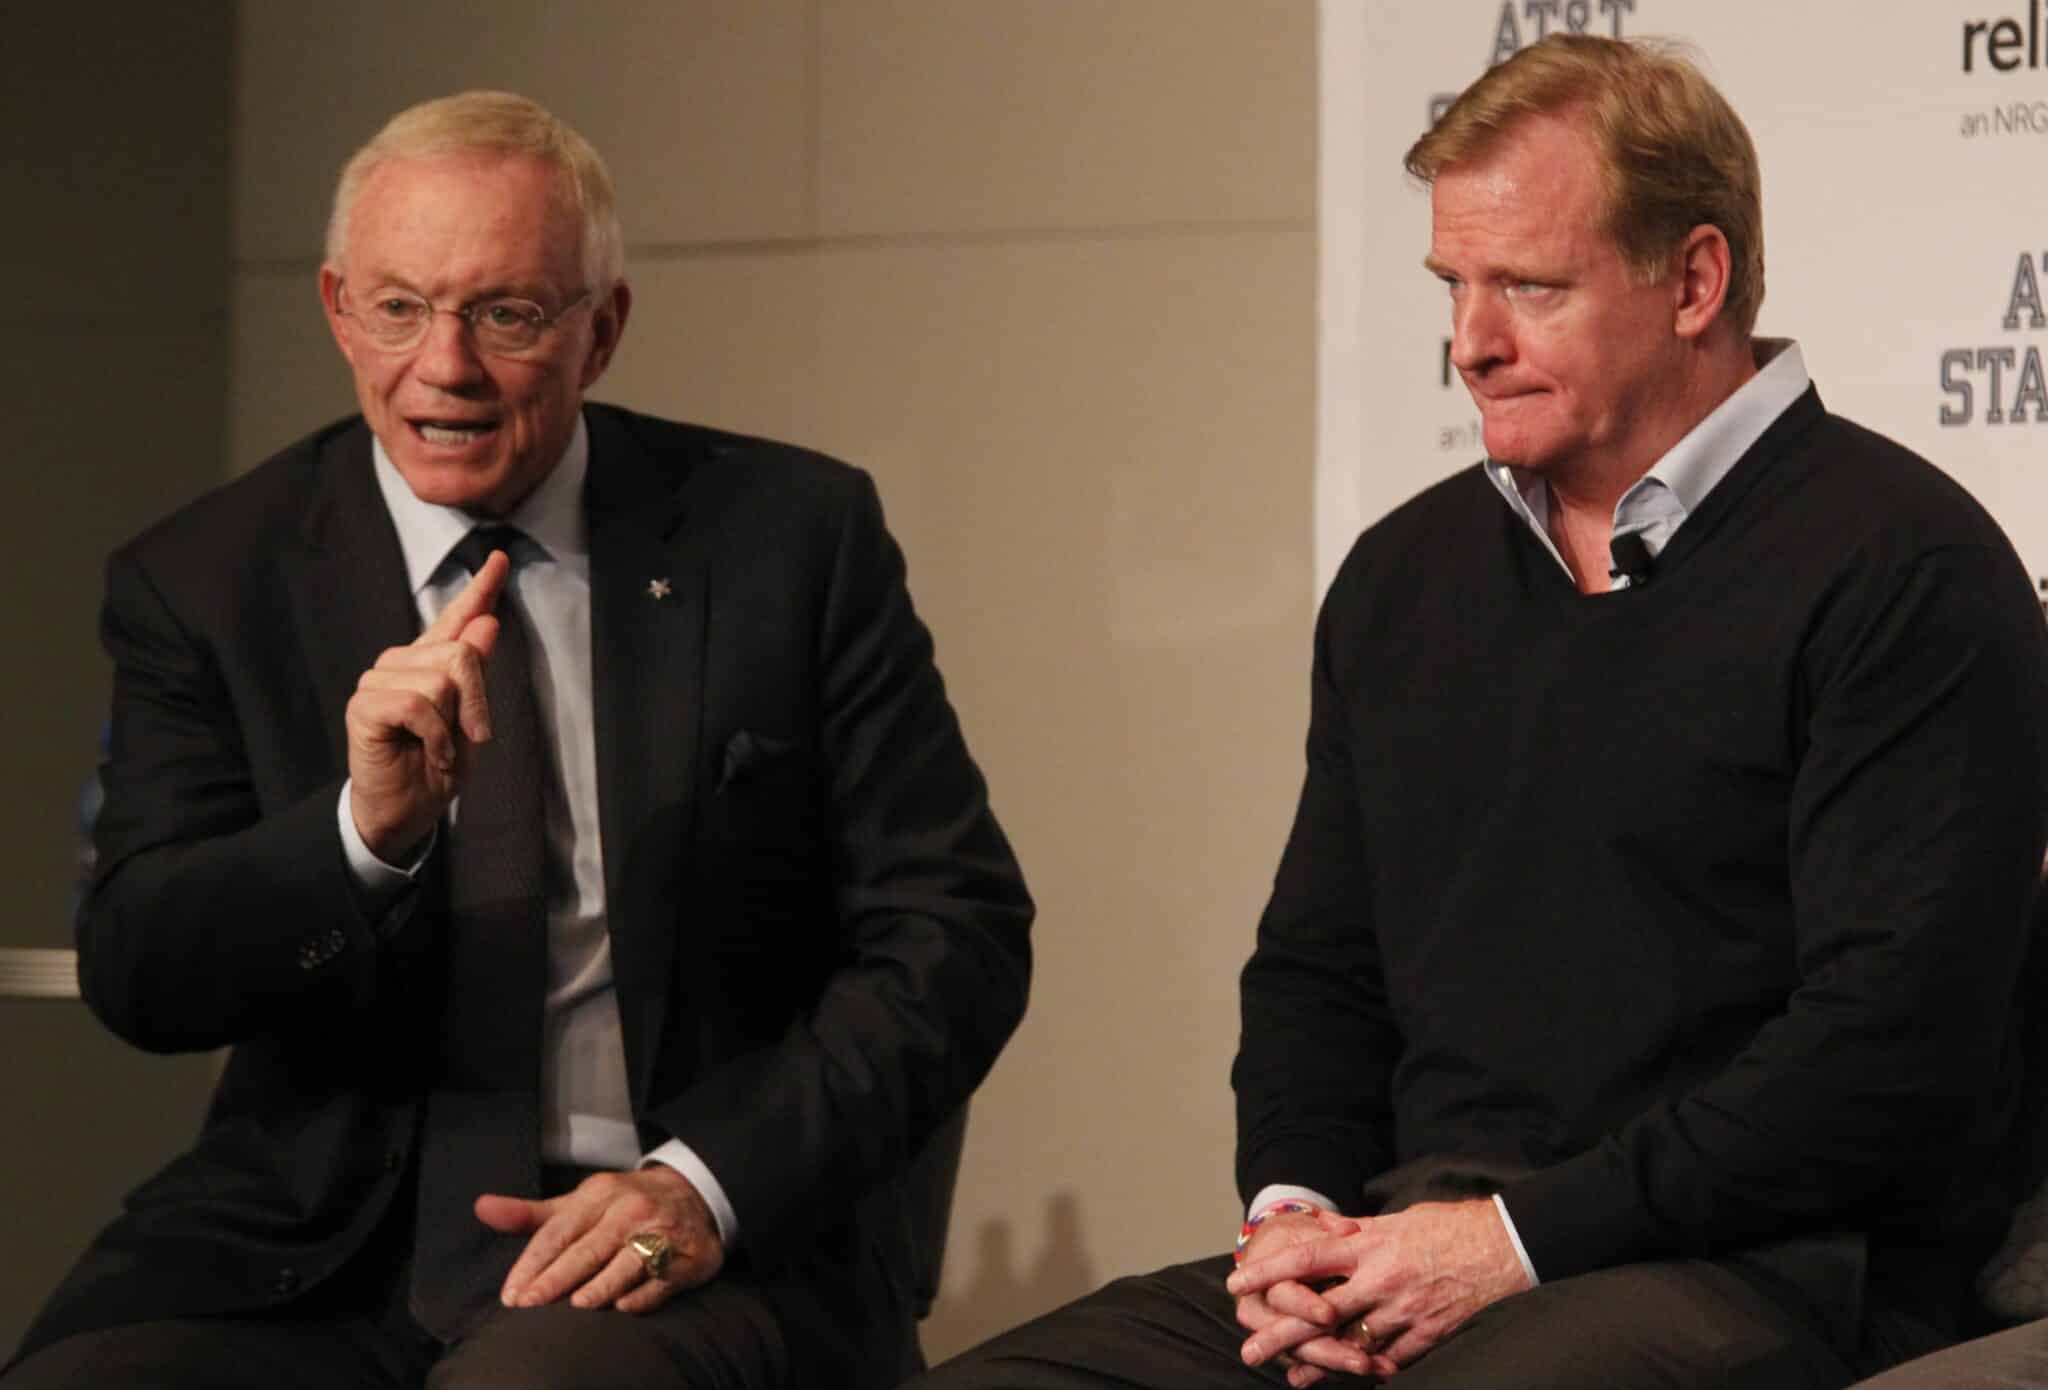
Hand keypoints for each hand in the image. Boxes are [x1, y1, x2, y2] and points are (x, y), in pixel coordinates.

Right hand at [344, 551, 507, 859]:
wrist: (407, 810)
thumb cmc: (436, 767)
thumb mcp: (471, 720)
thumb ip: (477, 673)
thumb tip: (487, 622)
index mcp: (431, 662)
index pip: (457, 617)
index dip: (481, 589)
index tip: (499, 559)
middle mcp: (402, 661)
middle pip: (462, 654)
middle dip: (477, 702)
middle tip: (466, 737)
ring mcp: (378, 680)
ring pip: (442, 681)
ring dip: (452, 727)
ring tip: (438, 749)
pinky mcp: (364, 705)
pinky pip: (418, 705)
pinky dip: (434, 737)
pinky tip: (426, 752)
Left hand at [482, 1165, 724, 1314]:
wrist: (694, 1194)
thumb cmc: (621, 1206)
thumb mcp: (578, 1203)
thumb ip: (530, 1214)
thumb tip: (481, 1207)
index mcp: (600, 1195)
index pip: (559, 1231)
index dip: (533, 1263)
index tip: (511, 1294)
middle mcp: (631, 1210)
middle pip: (589, 1247)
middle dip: (558, 1278)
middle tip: (530, 1304)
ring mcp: (663, 1231)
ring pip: (629, 1260)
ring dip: (604, 1282)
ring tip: (577, 1305)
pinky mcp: (690, 1256)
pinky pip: (665, 1276)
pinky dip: (645, 1293)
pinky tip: (624, 1306)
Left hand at [1227, 1199, 1530, 1381]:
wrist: (1507, 1246)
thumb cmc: (1450, 1226)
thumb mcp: (1398, 1218)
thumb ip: (1358, 1231)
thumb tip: (1325, 1229)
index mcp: (1370, 1246)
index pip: (1306, 1259)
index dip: (1268, 1273)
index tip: (1237, 1284)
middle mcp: (1381, 1280)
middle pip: (1319, 1312)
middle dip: (1281, 1334)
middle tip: (1249, 1351)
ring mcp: (1404, 1311)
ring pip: (1351, 1344)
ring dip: (1319, 1364)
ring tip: (1291, 1379)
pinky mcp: (1429, 1334)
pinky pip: (1391, 1359)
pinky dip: (1368, 1371)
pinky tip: (1350, 1382)